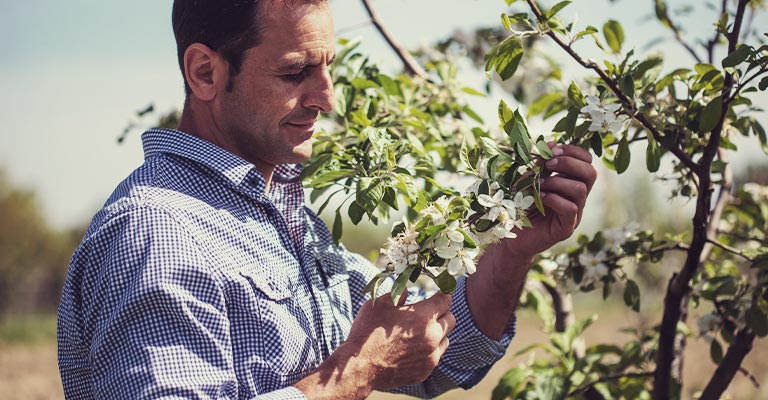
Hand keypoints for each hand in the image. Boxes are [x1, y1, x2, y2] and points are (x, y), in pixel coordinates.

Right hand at [346, 292, 455, 391]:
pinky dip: (430, 350)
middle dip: (443, 313)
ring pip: (445, 340)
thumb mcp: (378, 305)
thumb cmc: (367, 332)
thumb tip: (407, 291)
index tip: (440, 293)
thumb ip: (397, 295)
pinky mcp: (426, 371)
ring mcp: (431, 356)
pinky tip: (414, 348)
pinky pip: (435, 356)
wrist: (360, 367)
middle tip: (430, 312)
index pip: (445, 300)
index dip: (443, 294)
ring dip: (438, 333)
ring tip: (421, 332)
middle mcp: (432, 336)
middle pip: (451, 319)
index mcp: (422, 317)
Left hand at [503, 143, 596, 258]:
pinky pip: (570, 208)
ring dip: (557, 181)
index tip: (553, 149)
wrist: (512, 237)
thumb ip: (540, 165)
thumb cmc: (521, 206)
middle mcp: (577, 197)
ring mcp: (574, 214)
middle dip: (569, 163)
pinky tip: (540, 198)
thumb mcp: (529, 180)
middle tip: (548, 163)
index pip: (586, 161)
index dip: (573, 152)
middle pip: (590, 173)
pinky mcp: (566, 228)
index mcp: (571, 182)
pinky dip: (554, 198)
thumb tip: (550, 144)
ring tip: (539, 184)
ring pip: (580, 190)